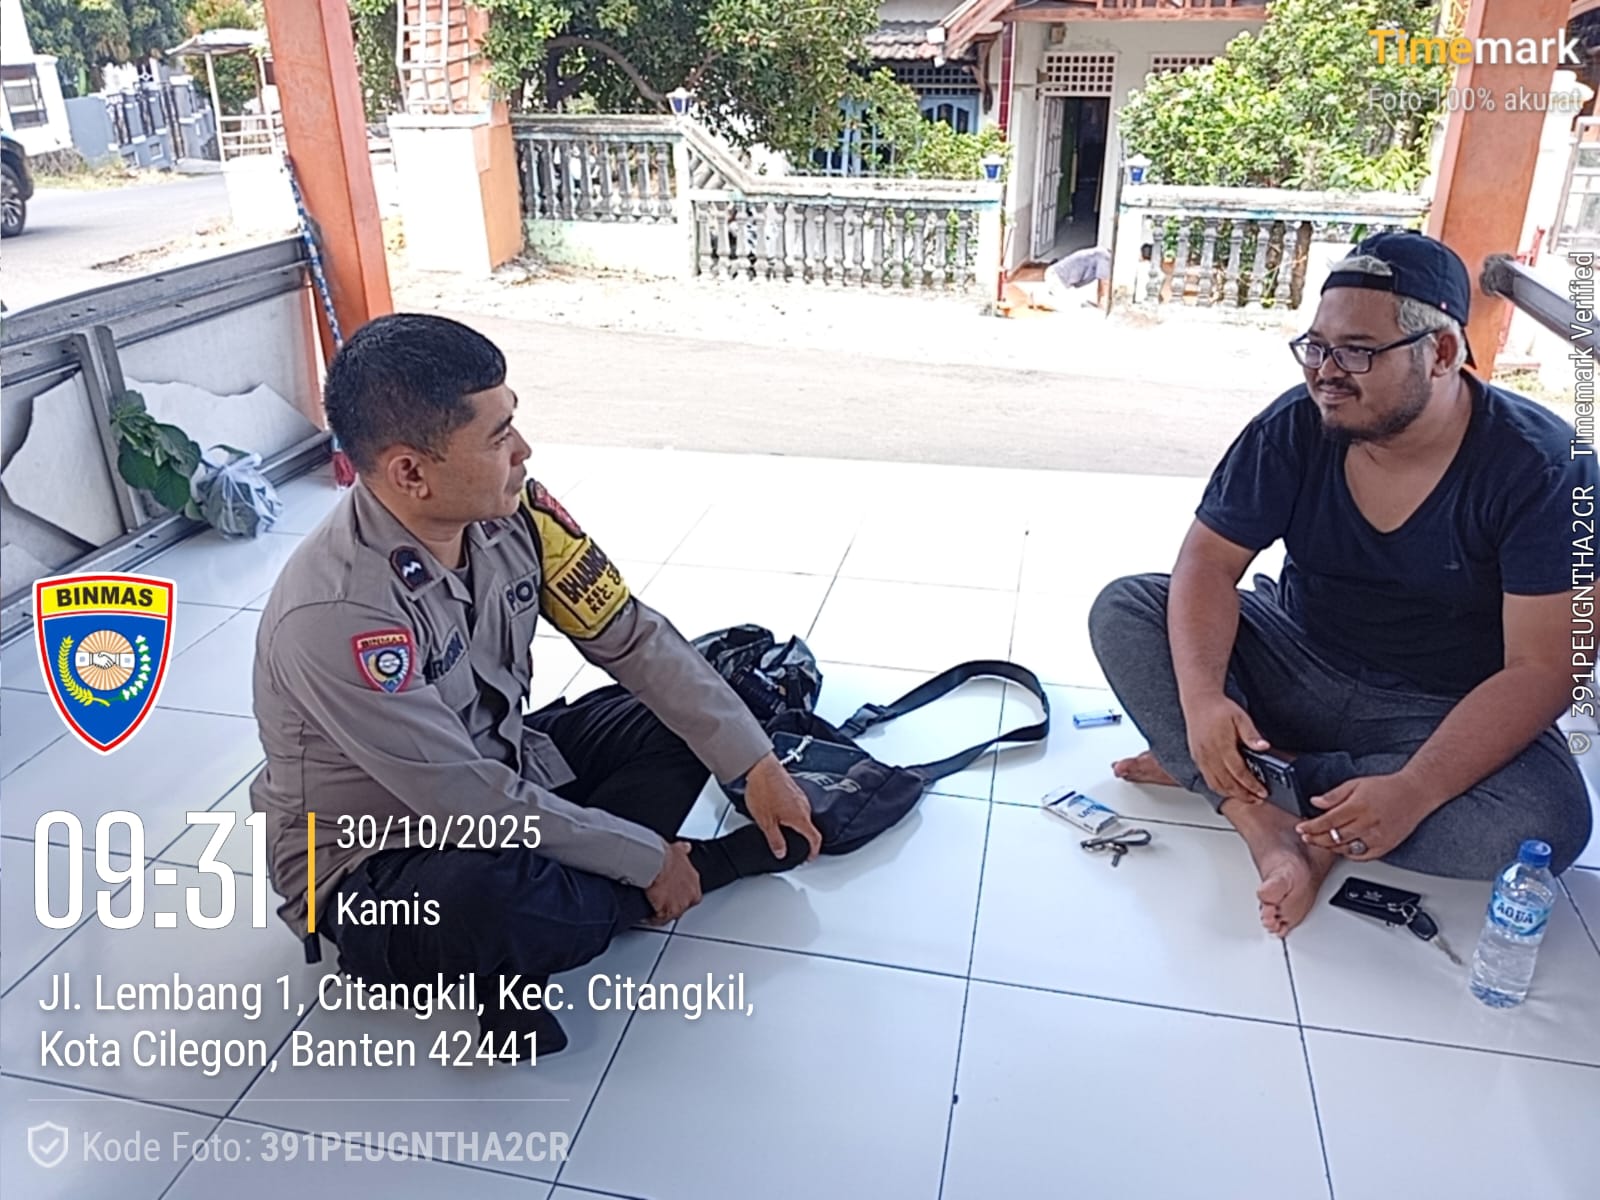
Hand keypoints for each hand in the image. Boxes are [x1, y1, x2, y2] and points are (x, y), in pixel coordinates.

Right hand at [644, 841, 701, 923]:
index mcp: (693, 881)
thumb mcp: (677, 850)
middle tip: (659, 899)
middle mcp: (689, 895)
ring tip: (651, 906)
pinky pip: (658, 920)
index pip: (690, 894)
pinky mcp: (666, 912)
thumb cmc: (665, 856)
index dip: (679, 894)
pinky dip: (651, 918)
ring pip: (671, 914)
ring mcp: (679, 905)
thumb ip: (683, 850)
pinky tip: (646, 913)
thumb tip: (685, 847)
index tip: (670, 892)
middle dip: (671, 904)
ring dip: (662, 912)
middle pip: (681, 906)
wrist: (654, 863)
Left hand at [743, 753, 821, 860]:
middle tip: (791, 845)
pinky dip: (790, 813)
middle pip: (808, 827)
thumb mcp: (765, 822)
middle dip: (802, 838)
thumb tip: (781, 852)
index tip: (810, 857)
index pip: (815, 839)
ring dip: (795, 824)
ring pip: (802, 815)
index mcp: (800, 817)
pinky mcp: (793, 788)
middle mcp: (804, 805)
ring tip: (780, 828)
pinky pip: (796, 805)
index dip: (814, 851)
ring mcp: (799, 795)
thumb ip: (775, 840)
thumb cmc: (762, 790)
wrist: (759, 766)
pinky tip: (776, 812)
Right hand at [1183, 694, 1269, 802]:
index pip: (1239, 772)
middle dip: (1243, 794)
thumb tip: (1264, 747)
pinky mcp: (1196, 758)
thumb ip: (1252, 735)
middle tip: (1257, 799)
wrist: (1198, 701)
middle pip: (1227, 783)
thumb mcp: (1241, 717)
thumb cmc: (1218, 708)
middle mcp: (1209, 754)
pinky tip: (1228, 789)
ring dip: (1231, 794)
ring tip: (1245, 797)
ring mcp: (1201, 757)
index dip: (1252, 785)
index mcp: (1221, 745)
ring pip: (1216, 784)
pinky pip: (1207, 778)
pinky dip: (1218, 788)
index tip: (1262, 792)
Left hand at [1295, 773, 1431, 860]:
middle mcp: (1368, 824)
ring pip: (1345, 848)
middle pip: (1334, 837)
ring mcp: (1377, 837)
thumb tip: (1315, 802)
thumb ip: (1334, 795)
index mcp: (1359, 807)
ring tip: (1319, 842)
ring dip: (1329, 847)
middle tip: (1305, 837)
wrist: (1415, 794)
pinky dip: (1348, 853)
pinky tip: (1340, 848)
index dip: (1311, 827)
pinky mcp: (1385, 846)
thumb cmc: (1386, 788)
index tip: (1301, 828)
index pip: (1328, 821)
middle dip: (1315, 838)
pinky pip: (1361, 855)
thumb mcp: (1356, 784)